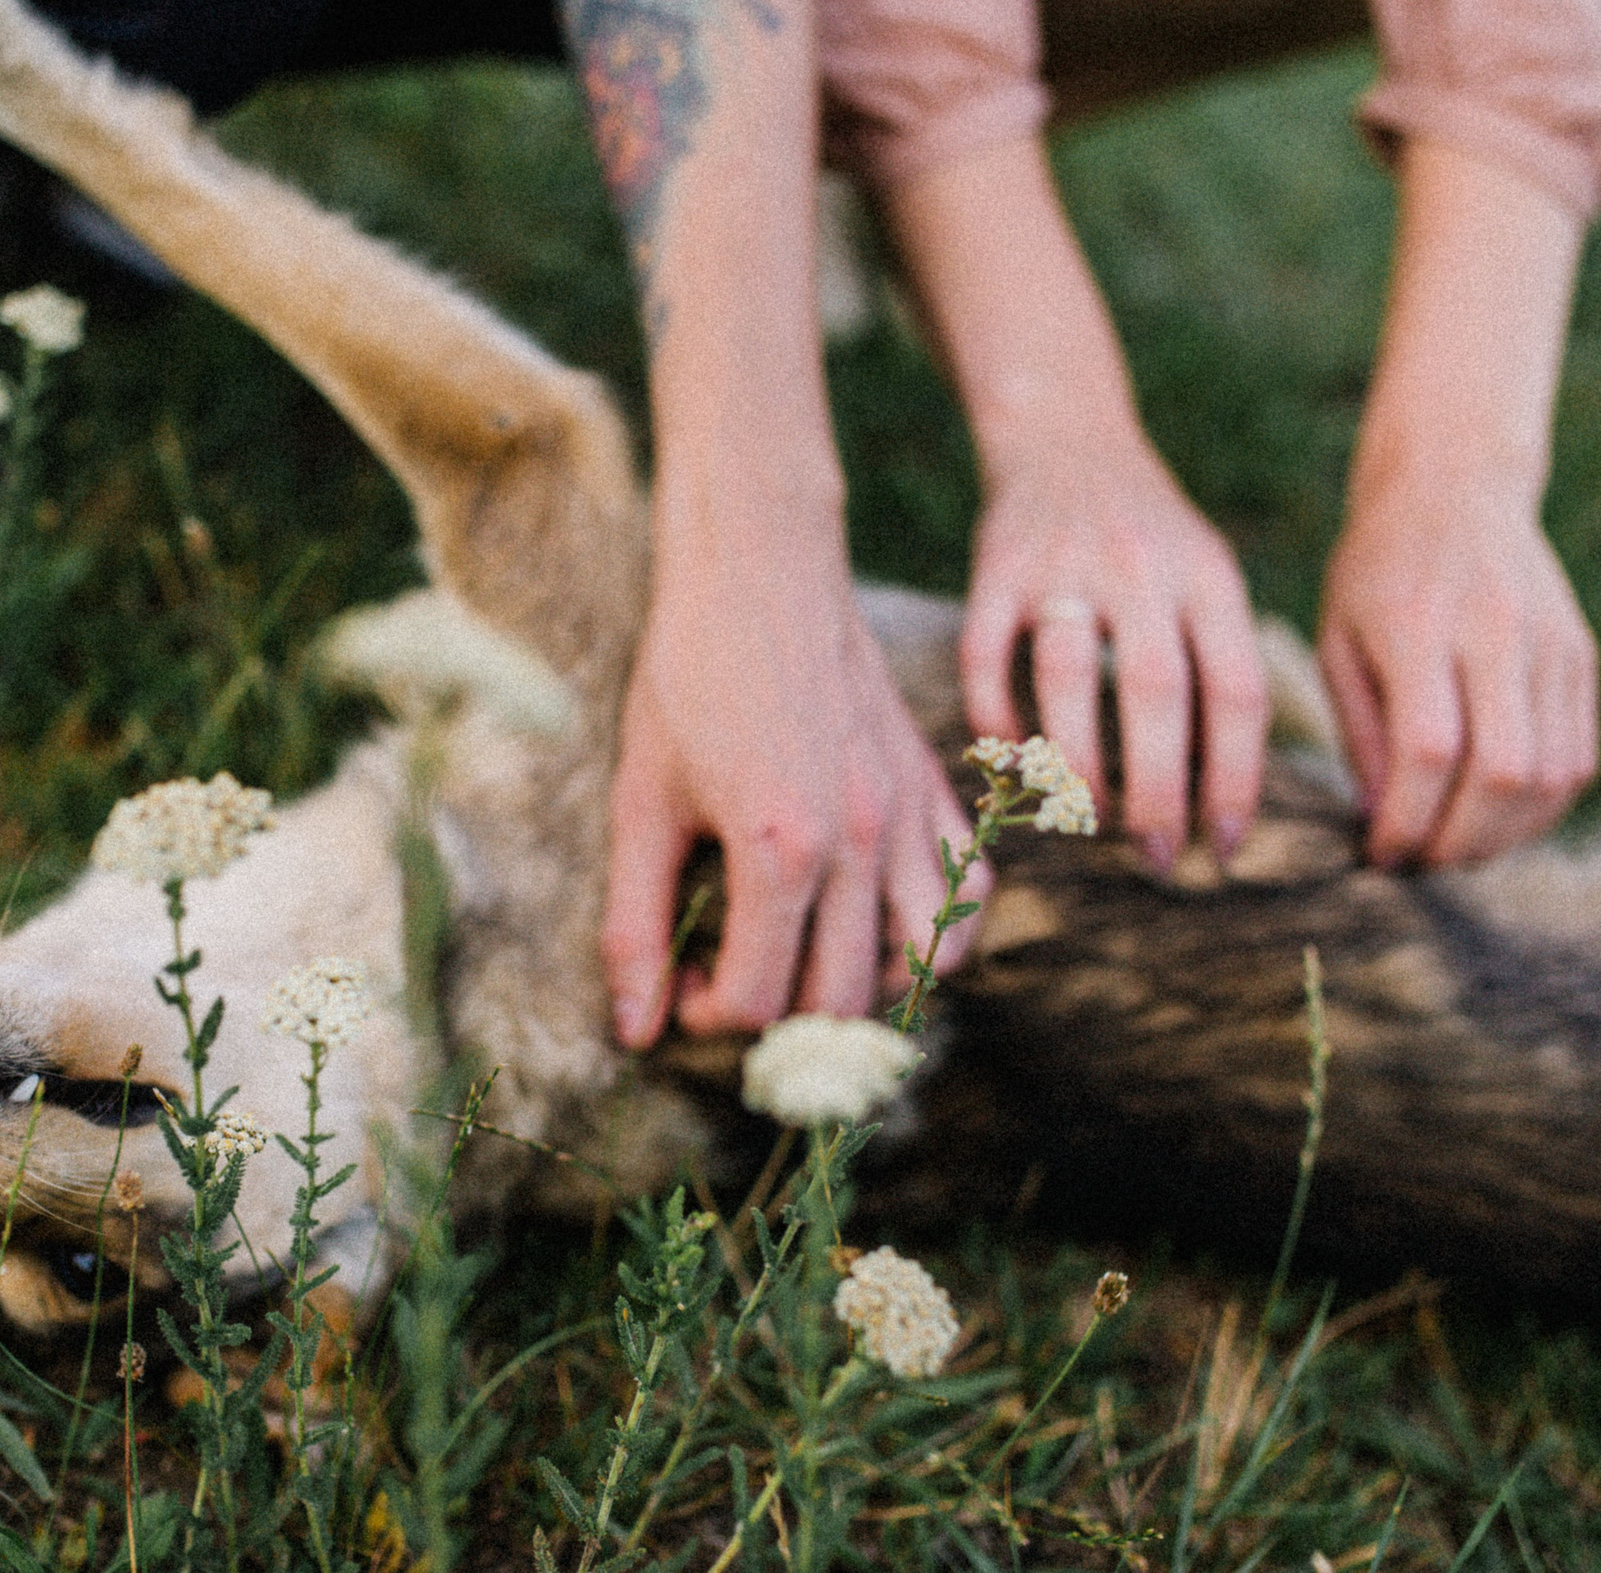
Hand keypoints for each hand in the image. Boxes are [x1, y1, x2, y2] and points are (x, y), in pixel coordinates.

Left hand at [600, 546, 986, 1047]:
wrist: (757, 572)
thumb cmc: (688, 679)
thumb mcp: (638, 804)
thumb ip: (634, 925)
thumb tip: (633, 1029)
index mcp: (779, 847)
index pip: (760, 999)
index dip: (708, 1016)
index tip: (685, 984)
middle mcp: (858, 841)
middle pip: (839, 1000)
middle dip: (780, 1017)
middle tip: (735, 981)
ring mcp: (907, 815)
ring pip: (920, 964)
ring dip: (863, 990)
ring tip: (806, 962)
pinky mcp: (932, 788)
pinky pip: (967, 897)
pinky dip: (935, 935)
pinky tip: (879, 927)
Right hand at [958, 440, 1266, 873]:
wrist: (1066, 436)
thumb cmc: (1150, 536)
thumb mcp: (1207, 575)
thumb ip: (1220, 660)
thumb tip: (1225, 789)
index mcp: (1208, 577)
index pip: (1236, 690)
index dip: (1236, 776)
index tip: (1226, 844)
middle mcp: (1142, 568)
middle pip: (1157, 692)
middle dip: (1160, 788)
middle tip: (1158, 856)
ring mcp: (1064, 565)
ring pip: (1069, 677)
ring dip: (1078, 761)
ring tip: (1087, 818)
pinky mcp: (996, 567)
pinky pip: (986, 655)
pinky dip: (996, 715)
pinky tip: (1010, 760)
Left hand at [1318, 470, 1597, 866]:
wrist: (1454, 488)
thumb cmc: (1376, 572)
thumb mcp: (1338, 638)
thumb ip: (1360, 729)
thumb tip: (1382, 819)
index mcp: (1418, 626)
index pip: (1428, 750)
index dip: (1408, 820)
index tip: (1380, 853)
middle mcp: (1495, 634)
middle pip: (1501, 771)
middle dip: (1460, 840)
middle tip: (1422, 862)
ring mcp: (1550, 645)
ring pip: (1551, 773)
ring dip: (1506, 834)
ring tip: (1457, 847)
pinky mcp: (1581, 656)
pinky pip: (1579, 755)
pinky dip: (1543, 806)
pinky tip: (1498, 818)